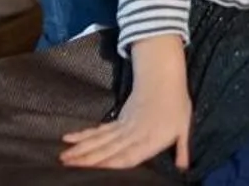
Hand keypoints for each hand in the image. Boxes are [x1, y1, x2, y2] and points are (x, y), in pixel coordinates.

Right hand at [60, 39, 190, 170]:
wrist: (163, 79)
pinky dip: (83, 135)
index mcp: (149, 138)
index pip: (128, 156)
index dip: (111, 163)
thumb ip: (183, 149)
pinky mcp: (118, 120)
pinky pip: (98, 130)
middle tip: (67, 163)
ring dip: (81, 148)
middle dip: (86, 158)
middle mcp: (132, 133)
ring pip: (99, 140)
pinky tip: (69, 138)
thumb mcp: (185, 129)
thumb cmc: (177, 106)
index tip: (94, 169)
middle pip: (107, 149)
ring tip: (63, 155)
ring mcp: (123, 126)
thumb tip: (184, 169)